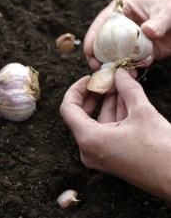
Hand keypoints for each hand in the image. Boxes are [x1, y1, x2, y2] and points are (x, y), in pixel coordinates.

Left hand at [60, 68, 170, 200]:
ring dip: (107, 102)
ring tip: (118, 84)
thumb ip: (127, 89)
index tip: (89, 79)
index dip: (76, 90)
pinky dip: (113, 115)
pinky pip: (105, 131)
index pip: (68, 109)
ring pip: (97, 122)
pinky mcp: (110, 156)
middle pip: (81, 115)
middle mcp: (88, 150)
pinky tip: (124, 99)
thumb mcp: (142, 113)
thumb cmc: (160, 151)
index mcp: (89, 139)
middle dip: (94, 94)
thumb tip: (120, 72)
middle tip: (105, 79)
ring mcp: (99, 155)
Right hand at [84, 0, 170, 69]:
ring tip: (109, 75)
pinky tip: (127, 76)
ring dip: (110, 66)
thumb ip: (158, 21)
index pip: (102, 22)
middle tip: (95, 65)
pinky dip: (127, 71)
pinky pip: (128, 64)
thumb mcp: (167, 11)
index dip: (92, 36)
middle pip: (102, 42)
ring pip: (112, 56)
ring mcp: (127, 43)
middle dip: (96, 55)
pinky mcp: (136, 55)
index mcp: (123, 12)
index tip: (88, 49)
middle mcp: (121, 28)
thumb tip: (147, 30)